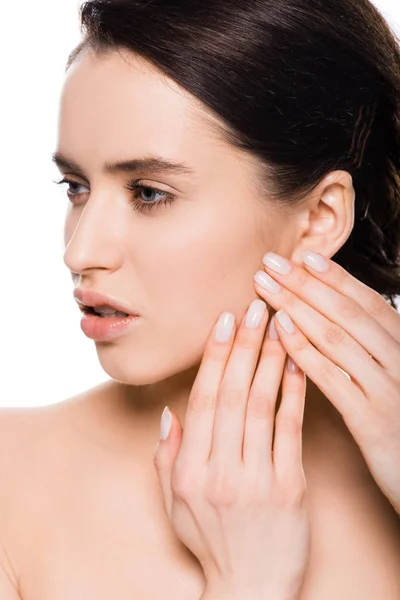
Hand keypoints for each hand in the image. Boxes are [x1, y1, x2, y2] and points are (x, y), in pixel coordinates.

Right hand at [153, 299, 309, 598]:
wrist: (251, 588)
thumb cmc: (211, 542)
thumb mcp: (175, 503)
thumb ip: (168, 456)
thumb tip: (169, 413)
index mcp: (190, 470)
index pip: (203, 400)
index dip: (215, 357)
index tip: (225, 321)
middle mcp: (221, 471)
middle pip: (232, 394)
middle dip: (244, 346)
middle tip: (254, 306)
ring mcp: (257, 479)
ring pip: (262, 406)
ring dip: (270, 360)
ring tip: (278, 322)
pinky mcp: (290, 487)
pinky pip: (291, 431)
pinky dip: (294, 394)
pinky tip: (298, 364)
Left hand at [255, 249, 399, 513]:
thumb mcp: (398, 379)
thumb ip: (377, 348)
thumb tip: (341, 316)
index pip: (367, 302)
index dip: (335, 277)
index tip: (304, 255)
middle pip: (346, 312)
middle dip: (305, 284)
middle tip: (270, 262)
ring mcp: (387, 388)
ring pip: (336, 337)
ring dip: (295, 308)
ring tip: (265, 287)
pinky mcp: (371, 419)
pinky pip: (331, 377)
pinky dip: (303, 350)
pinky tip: (278, 331)